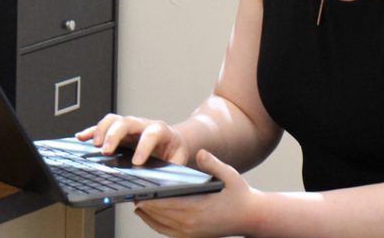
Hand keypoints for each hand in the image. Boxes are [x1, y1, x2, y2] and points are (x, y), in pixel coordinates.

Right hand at [76, 113, 188, 165]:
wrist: (175, 140)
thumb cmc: (174, 153)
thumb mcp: (176, 163)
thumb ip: (166, 176)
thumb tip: (150, 196)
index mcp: (160, 130)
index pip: (151, 134)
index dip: (143, 147)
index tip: (137, 162)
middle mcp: (143, 124)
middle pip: (127, 122)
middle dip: (115, 136)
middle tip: (107, 151)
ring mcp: (130, 125)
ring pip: (113, 120)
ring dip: (101, 131)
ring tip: (94, 145)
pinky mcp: (119, 128)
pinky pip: (103, 125)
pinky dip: (91, 131)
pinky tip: (81, 137)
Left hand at [133, 150, 253, 237]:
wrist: (252, 217)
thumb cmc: (240, 195)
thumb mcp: (230, 175)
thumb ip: (213, 163)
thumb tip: (200, 153)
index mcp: (199, 208)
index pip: (167, 204)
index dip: (150, 198)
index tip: (138, 190)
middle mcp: (192, 224)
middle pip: (159, 214)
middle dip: (144, 203)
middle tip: (131, 191)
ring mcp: (191, 232)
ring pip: (160, 225)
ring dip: (146, 214)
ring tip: (135, 200)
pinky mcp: (192, 236)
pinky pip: (167, 232)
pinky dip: (154, 223)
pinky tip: (146, 213)